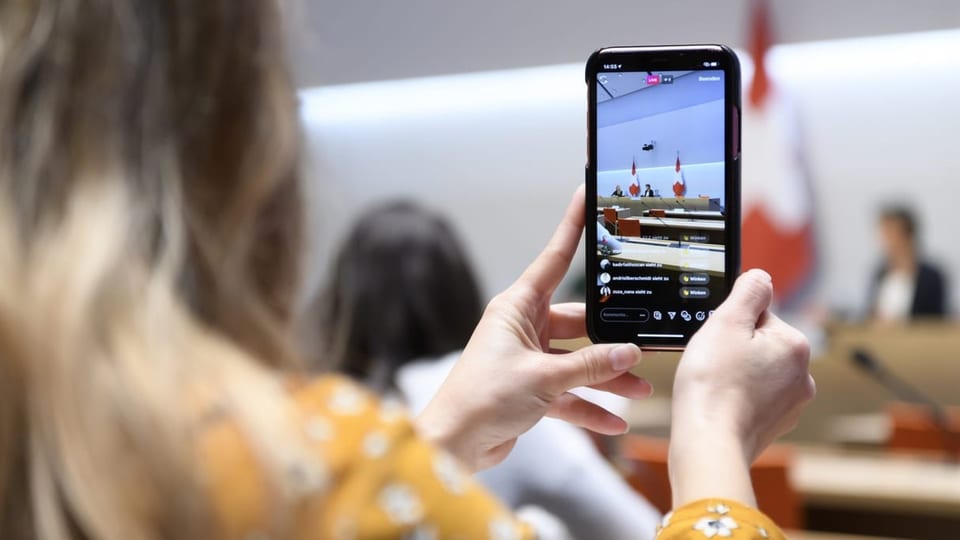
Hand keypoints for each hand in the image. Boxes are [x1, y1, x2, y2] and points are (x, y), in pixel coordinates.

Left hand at [416, 186, 652, 471]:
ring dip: (606, 378)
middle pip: (577, 323)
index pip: (554, 259)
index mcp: (517, 308)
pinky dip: (588, 407)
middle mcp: (522, 328)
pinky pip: (567, 393)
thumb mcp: (545, 378)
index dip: (572, 227)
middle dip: (610, 339)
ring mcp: (526, 359)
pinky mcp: (528, 389)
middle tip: (643, 344)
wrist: (453, 443)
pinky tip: (614, 422)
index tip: (586, 197)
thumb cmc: (483, 398)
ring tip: (639, 391)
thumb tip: (629, 354)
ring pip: (576, 362)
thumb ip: (591, 366)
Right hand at [669, 269, 815, 506]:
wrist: (708, 443)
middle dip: (734, 349)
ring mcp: (790, 404)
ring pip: (756, 372)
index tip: (716, 341)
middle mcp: (801, 375)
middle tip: (712, 363)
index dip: (730, 324)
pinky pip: (753, 399)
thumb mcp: (726, 322)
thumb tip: (761, 276)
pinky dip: (736, 398)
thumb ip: (749, 291)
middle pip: (759, 344)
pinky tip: (719, 404)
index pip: (760, 315)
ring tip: (713, 386)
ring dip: (735, 374)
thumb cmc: (713, 384)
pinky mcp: (774, 425)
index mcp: (794, 345)